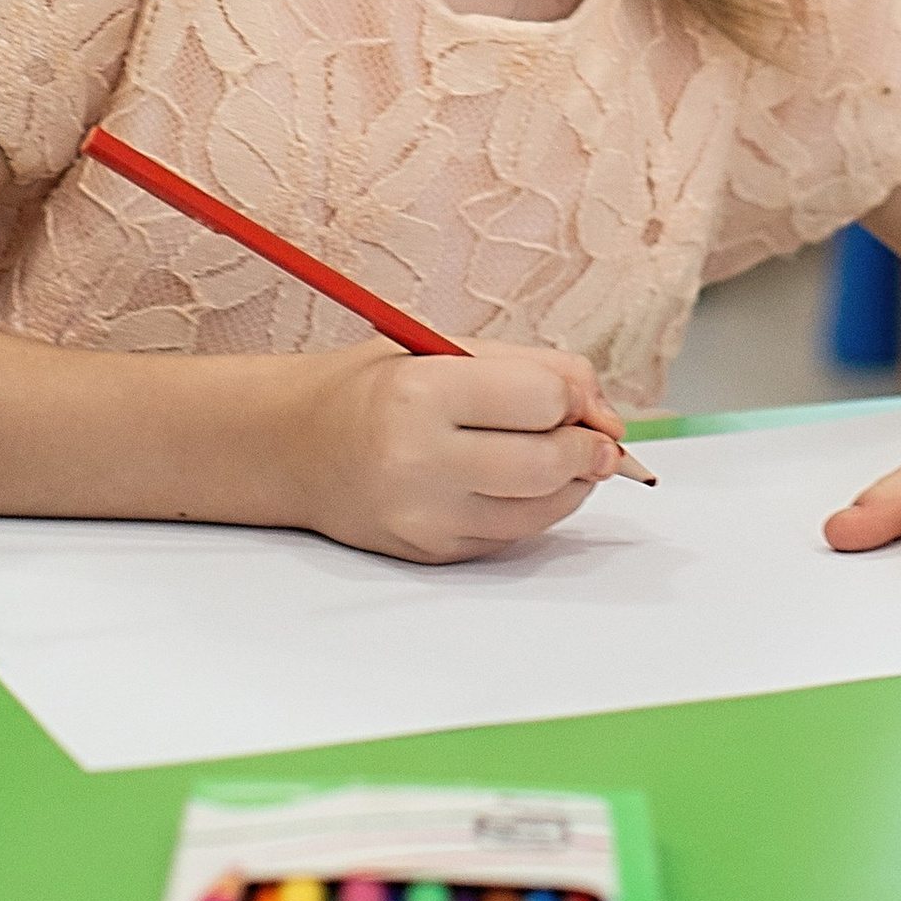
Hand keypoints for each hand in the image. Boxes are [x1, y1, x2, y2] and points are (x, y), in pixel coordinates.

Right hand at [285, 341, 619, 565]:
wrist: (294, 447)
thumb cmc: (376, 386)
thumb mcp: (444, 348)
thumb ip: (533, 368)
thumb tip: (607, 415)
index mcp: (420, 392)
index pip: (543, 400)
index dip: (576, 397)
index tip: (576, 396)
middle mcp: (418, 460)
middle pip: (549, 463)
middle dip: (590, 448)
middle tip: (594, 435)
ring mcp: (423, 516)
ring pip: (542, 510)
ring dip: (573, 482)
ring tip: (562, 455)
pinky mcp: (430, 552)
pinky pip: (513, 536)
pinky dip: (534, 508)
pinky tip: (519, 481)